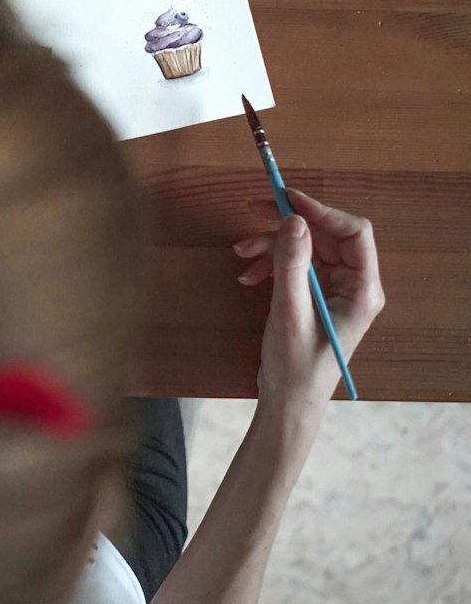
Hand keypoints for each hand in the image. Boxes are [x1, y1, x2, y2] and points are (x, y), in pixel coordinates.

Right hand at [232, 189, 384, 420]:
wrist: (288, 404)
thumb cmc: (296, 367)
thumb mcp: (290, 312)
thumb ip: (293, 264)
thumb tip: (294, 220)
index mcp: (362, 290)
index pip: (353, 233)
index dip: (321, 210)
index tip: (287, 198)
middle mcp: (353, 285)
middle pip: (325, 235)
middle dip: (288, 224)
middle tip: (253, 207)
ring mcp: (333, 290)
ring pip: (305, 247)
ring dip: (272, 245)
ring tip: (241, 253)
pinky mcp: (314, 296)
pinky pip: (294, 265)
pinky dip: (270, 264)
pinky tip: (248, 275)